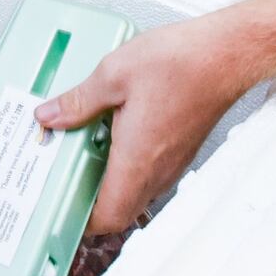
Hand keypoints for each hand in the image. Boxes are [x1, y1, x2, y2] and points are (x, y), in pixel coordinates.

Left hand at [34, 14, 257, 234]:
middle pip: (120, 208)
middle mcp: (157, 169)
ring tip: (82, 150)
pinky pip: (149, 171)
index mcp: (137, 160)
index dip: (81, 221)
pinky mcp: (180, 147)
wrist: (225, 54)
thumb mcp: (113, 75)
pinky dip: (126, 163)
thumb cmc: (180, 63)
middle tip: (64, 176)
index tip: (59, 206)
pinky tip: (113, 131)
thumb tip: (50, 116)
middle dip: (90, 200)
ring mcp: (172, 161)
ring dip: (108, 181)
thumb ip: (78, 102)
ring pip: (135, 190)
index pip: (107, 216)